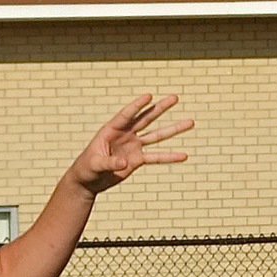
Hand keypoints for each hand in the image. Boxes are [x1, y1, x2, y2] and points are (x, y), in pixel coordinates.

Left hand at [70, 94, 193, 195]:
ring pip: (156, 136)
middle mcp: (125, 135)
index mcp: (111, 130)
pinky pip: (156, 157)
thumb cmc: (86, 169)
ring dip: (173, 129)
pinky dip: (169, 157)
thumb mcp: (94, 165)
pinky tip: (183, 156)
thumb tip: (125, 162)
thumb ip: (108, 162)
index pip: (126, 115)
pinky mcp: (137, 159)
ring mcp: (133, 146)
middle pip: (146, 119)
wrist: (88, 181)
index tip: (149, 96)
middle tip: (175, 97)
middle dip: (160, 108)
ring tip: (190, 122)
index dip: (137, 106)